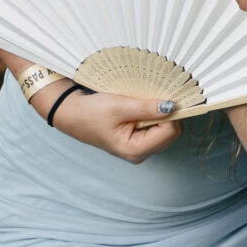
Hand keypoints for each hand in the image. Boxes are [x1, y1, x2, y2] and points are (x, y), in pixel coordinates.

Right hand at [49, 87, 181, 163]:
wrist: (73, 115)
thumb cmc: (91, 113)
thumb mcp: (120, 106)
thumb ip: (147, 108)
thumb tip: (171, 106)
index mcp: (134, 150)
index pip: (169, 132)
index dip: (172, 113)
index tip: (169, 95)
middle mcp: (139, 152)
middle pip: (171, 133)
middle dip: (169, 113)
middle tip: (161, 95)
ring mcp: (139, 147)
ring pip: (166, 129)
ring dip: (163, 113)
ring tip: (150, 99)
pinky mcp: (138, 139)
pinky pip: (157, 127)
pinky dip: (156, 115)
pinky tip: (147, 104)